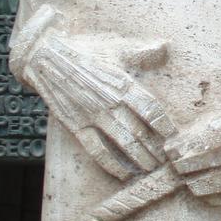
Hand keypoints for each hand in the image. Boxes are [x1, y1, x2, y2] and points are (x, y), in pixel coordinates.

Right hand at [18, 30, 174, 179]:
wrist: (47, 61)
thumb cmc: (86, 53)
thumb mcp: (116, 49)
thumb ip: (142, 53)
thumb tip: (164, 46)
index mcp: (123, 84)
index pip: (150, 109)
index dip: (164, 124)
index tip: (173, 136)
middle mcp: (110, 103)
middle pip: (139, 130)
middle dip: (155, 148)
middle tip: (165, 159)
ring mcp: (92, 117)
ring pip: (121, 143)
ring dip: (138, 158)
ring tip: (150, 168)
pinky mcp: (76, 127)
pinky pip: (96, 150)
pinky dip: (111, 164)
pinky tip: (123, 173)